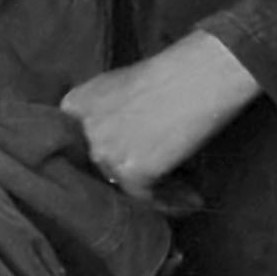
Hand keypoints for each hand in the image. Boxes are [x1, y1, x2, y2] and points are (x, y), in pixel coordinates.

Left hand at [61, 29, 261, 197]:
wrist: (202, 73)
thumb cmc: (174, 72)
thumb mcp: (122, 85)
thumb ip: (107, 113)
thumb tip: (121, 142)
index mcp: (75, 105)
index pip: (81, 143)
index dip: (111, 155)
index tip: (135, 164)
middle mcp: (82, 131)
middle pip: (101, 166)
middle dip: (132, 175)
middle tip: (163, 180)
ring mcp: (103, 152)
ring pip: (124, 185)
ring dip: (156, 190)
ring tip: (187, 191)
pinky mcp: (130, 171)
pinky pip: (147, 198)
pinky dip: (171, 203)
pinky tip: (192, 201)